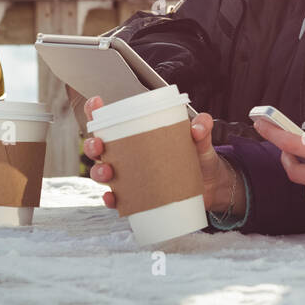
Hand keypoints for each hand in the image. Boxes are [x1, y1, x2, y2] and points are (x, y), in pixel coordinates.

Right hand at [83, 95, 242, 215]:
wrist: (212, 187)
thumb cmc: (199, 157)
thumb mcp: (201, 140)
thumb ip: (203, 128)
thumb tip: (199, 126)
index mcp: (138, 135)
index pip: (112, 122)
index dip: (97, 112)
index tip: (95, 104)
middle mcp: (129, 155)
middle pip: (100, 148)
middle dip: (92, 146)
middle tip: (99, 145)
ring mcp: (132, 177)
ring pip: (104, 173)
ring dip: (99, 172)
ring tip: (108, 171)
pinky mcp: (138, 197)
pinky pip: (118, 199)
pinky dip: (112, 199)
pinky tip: (113, 198)